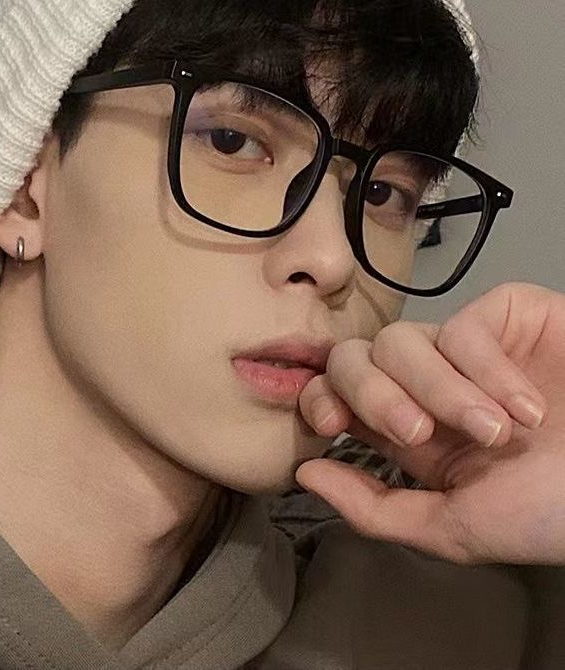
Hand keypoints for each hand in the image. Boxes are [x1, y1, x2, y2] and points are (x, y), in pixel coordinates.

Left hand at [295, 282, 564, 565]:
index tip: (334, 424)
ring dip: (442, 392)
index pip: (335, 392)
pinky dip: (490, 371)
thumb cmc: (554, 510)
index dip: (322, 397)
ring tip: (496, 433)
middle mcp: (426, 384)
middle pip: (355, 358)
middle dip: (375, 396)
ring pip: (401, 341)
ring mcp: (463, 350)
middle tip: (418, 433)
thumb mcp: (455, 527)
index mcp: (408, 429)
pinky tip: (529, 408)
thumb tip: (305, 476)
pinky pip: (463, 326)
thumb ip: (376, 508)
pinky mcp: (506, 318)